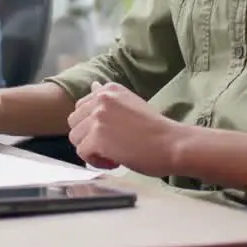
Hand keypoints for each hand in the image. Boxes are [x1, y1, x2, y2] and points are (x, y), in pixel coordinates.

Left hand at [67, 82, 181, 175]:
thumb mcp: (131, 104)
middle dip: (87, 136)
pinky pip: (82, 152)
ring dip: (91, 149)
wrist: (173, 144)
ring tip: (113, 153)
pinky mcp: (98, 137)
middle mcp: (102, 99)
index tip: (112, 132)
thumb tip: (93, 85)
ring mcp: (98, 117)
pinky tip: (115, 161)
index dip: (92, 125)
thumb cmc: (156, 129)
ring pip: (75, 138)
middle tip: (110, 145)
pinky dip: (96, 161)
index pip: (81, 107)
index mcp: (110, 89)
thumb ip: (109, 99)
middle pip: (74, 122)